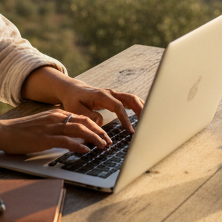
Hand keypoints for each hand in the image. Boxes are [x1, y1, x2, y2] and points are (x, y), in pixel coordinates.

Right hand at [0, 108, 111, 155]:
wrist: (3, 132)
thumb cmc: (21, 132)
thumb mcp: (42, 126)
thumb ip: (56, 128)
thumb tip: (71, 137)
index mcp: (56, 114)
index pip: (82, 117)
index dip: (95, 126)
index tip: (104, 134)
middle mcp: (56, 118)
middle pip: (84, 122)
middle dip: (100, 132)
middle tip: (109, 141)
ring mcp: (51, 128)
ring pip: (79, 130)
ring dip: (94, 138)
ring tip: (103, 146)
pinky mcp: (45, 139)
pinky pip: (66, 141)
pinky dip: (78, 145)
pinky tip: (85, 150)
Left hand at [20, 65, 144, 134]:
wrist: (72, 90)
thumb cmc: (73, 101)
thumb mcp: (76, 110)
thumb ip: (88, 116)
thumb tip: (102, 122)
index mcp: (101, 96)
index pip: (118, 106)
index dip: (125, 118)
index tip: (130, 130)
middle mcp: (110, 93)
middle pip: (130, 98)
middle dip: (140, 110)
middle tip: (147, 123)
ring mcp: (114, 94)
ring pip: (132, 98)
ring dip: (142, 108)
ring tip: (149, 121)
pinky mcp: (115, 98)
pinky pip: (130, 101)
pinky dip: (138, 107)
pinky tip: (144, 116)